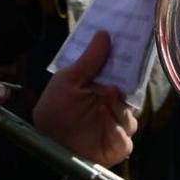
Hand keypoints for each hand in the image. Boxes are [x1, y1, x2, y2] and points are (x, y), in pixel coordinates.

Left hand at [32, 30, 137, 166]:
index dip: (129, 62)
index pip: (126, 73)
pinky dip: (115, 128)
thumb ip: (87, 61)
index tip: (130, 47)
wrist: (47, 143)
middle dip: (127, 88)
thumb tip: (103, 34)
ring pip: (130, 117)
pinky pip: (124, 138)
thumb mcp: (67, 81)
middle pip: (132, 95)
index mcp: (106, 87)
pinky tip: (103, 116)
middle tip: (115, 82)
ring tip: (104, 101)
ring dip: (118, 109)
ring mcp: (118, 126)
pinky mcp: (118, 145)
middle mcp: (116, 105)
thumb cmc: (56, 110)